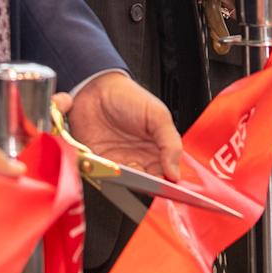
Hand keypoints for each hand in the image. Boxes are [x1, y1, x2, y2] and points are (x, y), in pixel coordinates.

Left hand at [60, 73, 186, 179]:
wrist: (96, 88)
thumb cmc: (128, 97)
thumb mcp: (158, 115)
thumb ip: (171, 143)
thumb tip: (175, 171)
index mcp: (157, 150)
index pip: (166, 175)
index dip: (167, 182)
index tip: (167, 183)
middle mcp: (139, 159)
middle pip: (147, 184)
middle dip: (148, 184)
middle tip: (147, 175)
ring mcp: (119, 162)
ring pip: (126, 184)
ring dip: (128, 180)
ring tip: (130, 166)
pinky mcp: (99, 163)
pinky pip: (104, 176)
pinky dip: (108, 176)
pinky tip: (113, 166)